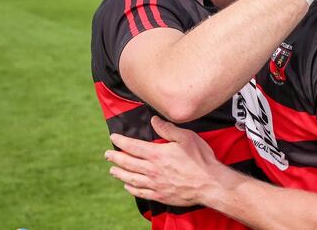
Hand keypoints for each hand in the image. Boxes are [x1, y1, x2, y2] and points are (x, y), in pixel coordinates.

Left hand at [104, 116, 221, 206]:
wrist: (209, 184)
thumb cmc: (200, 159)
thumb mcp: (186, 137)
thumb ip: (168, 129)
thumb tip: (154, 120)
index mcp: (157, 154)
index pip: (132, 146)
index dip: (121, 141)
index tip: (113, 137)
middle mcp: (152, 170)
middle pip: (128, 163)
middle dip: (115, 158)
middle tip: (107, 155)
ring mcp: (155, 184)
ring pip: (131, 178)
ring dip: (119, 173)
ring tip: (112, 170)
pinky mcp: (160, 195)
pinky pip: (140, 192)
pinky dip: (131, 188)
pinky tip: (127, 185)